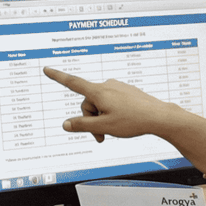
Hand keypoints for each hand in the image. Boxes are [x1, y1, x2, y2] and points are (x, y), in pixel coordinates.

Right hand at [42, 67, 178, 142]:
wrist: (158, 116)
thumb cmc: (133, 120)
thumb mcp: (103, 127)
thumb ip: (82, 125)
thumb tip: (66, 124)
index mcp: (99, 92)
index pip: (72, 83)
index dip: (58, 76)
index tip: (47, 69)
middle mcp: (107, 86)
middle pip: (88, 103)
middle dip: (91, 119)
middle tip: (100, 135)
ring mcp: (117, 88)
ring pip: (100, 104)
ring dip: (101, 118)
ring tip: (114, 129)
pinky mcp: (126, 92)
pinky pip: (111, 102)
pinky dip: (111, 113)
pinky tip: (123, 121)